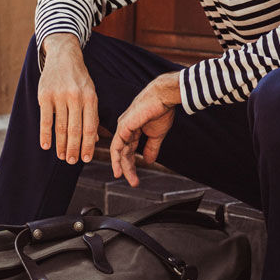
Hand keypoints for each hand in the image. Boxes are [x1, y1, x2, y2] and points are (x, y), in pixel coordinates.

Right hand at [38, 34, 98, 163]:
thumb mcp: (90, 92)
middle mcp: (76, 97)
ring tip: (62, 156)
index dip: (88, 145)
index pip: (90, 127)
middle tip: (72, 162)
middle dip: (74, 149)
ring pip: (61, 127)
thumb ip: (91, 115)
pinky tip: (45, 145)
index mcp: (91, 98)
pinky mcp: (45, 95)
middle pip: (75, 130)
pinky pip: (45, 119)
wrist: (63, 55)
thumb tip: (93, 141)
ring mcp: (60, 96)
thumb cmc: (79, 78)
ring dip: (61, 145)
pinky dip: (45, 135)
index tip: (86, 158)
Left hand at [110, 71, 180, 186]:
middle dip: (127, 168)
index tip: (135, 178)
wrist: (163, 97)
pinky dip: (116, 158)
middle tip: (133, 182)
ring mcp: (123, 127)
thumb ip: (151, 147)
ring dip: (121, 166)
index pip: (129, 150)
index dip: (131, 164)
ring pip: (118, 151)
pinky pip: (117, 146)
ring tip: (124, 178)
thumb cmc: (161, 111)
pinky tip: (118, 169)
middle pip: (123, 152)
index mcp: (132, 129)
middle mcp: (125, 129)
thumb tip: (148, 161)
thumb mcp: (157, 134)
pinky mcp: (124, 126)